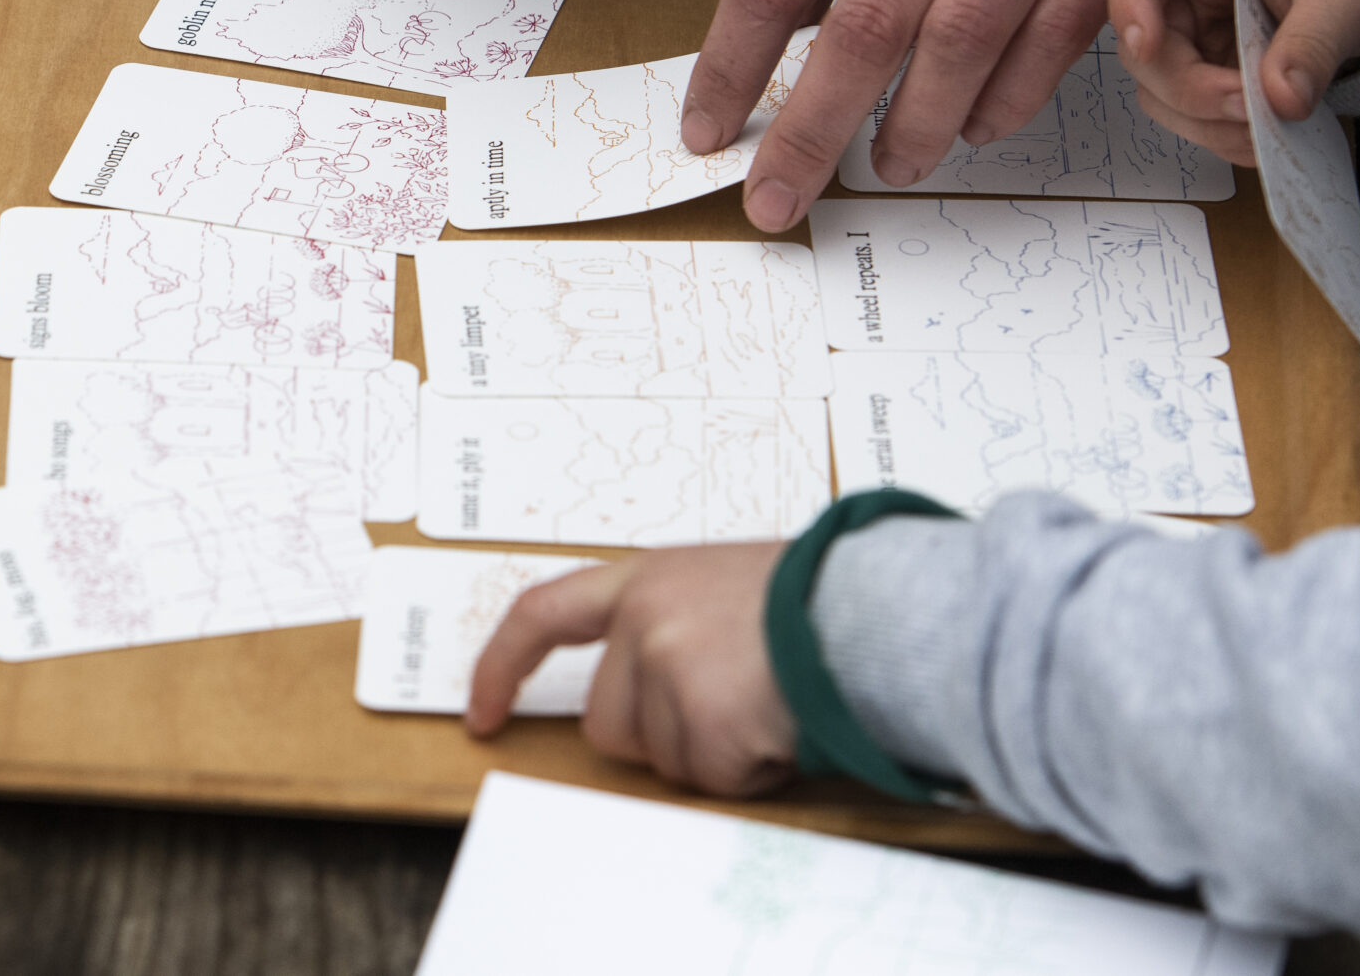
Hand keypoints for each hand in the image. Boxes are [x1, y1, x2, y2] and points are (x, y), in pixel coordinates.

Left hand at [466, 543, 796, 797]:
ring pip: (662, 760)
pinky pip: (710, 780)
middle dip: (663, 737)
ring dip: (715, 753)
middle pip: (608, 723)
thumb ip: (676, 620)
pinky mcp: (701, 719)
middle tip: (734, 703)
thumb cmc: (821, 596)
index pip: (543, 615)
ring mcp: (668, 669)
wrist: (878, 608)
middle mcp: (645, 620)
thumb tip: (649, 687)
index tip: (482, 711)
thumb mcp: (729, 584)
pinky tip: (784, 726)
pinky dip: (751, 771)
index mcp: (646, 578)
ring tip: (769, 703)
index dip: (502, 667)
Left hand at [680, 0, 1290, 231]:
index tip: (706, 125)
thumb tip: (790, 12)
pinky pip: (1057, 39)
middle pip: (866, 26)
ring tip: (887, 165)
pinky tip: (977, 123)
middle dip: (810, 131)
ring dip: (917, 128)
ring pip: (964, 45)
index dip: (731, 62)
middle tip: (776, 198)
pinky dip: (1008, 98)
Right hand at [1107, 0, 1359, 163]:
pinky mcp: (1207, 69)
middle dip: (1190, 89)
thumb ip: (1315, 42)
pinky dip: (1223, 134)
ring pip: (1159, 89)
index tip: (1146, 46)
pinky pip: (1192, 114)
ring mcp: (1192, 30)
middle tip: (1252, 110)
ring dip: (1206, 122)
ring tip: (1269, 133)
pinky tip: (1266, 138)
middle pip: (1144, 44)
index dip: (1129, 3)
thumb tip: (1282, 102)